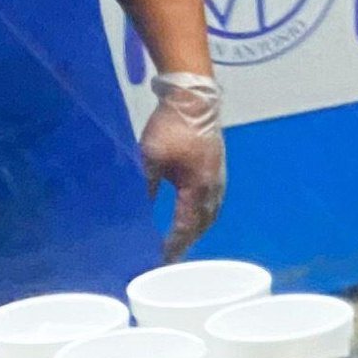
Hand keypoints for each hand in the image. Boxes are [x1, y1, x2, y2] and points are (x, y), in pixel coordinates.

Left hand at [140, 72, 227, 257]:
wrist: (194, 98)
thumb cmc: (172, 127)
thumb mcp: (150, 157)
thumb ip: (146, 186)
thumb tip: (139, 209)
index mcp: (197, 187)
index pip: (185, 225)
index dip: (174, 244)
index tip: (162, 259)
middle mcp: (213, 187)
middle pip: (203, 224)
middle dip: (188, 241)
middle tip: (172, 256)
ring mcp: (219, 177)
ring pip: (210, 213)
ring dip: (197, 229)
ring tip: (183, 240)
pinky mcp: (217, 168)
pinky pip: (212, 201)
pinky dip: (203, 215)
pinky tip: (193, 214)